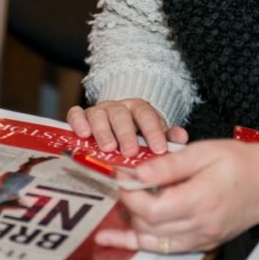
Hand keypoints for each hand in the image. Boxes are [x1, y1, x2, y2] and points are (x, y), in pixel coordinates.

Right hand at [67, 100, 188, 155]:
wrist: (117, 127)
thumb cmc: (138, 136)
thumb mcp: (156, 135)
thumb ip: (169, 137)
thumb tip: (182, 137)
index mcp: (139, 109)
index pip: (146, 115)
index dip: (153, 131)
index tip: (159, 149)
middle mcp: (118, 107)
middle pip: (121, 116)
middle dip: (126, 134)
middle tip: (130, 152)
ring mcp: (98, 110)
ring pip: (98, 114)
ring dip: (103, 131)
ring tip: (107, 148)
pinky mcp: (81, 116)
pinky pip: (76, 114)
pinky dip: (78, 121)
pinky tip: (83, 134)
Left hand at [95, 136, 258, 252]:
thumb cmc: (240, 163)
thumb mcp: (203, 152)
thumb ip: (169, 164)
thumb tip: (138, 172)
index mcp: (201, 200)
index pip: (150, 209)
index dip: (129, 194)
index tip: (121, 175)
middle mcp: (201, 225)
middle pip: (148, 227)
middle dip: (128, 206)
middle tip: (121, 184)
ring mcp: (202, 238)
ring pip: (154, 241)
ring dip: (133, 225)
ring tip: (117, 207)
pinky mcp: (203, 242)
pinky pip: (167, 247)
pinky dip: (144, 240)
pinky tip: (122, 236)